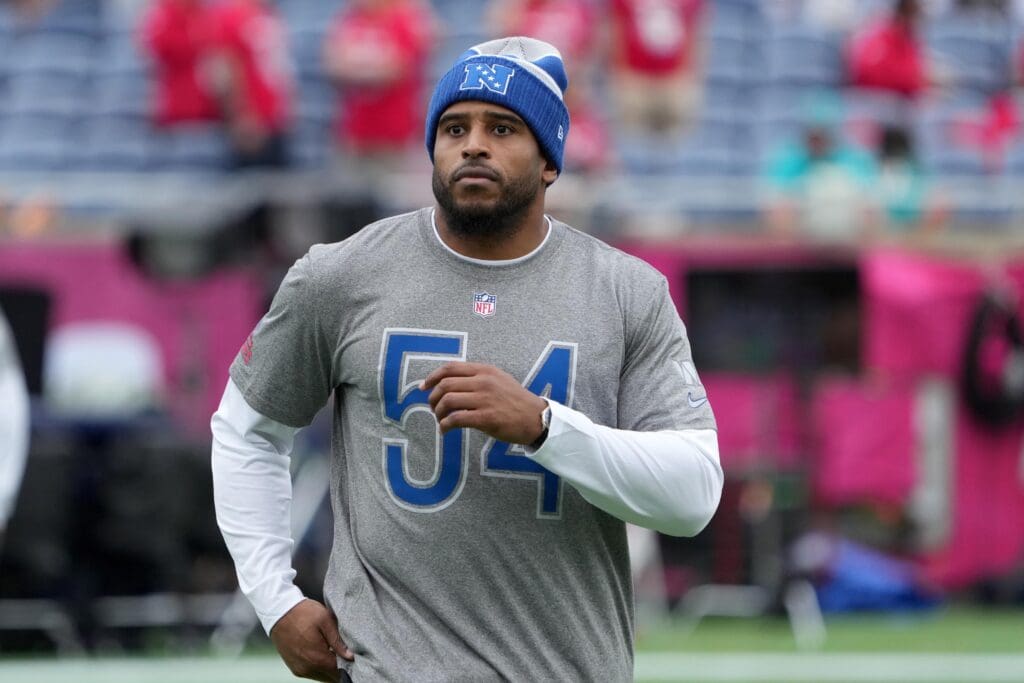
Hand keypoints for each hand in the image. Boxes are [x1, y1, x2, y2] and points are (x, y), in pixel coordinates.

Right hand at [269, 599, 352, 681]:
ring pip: (322, 676)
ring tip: (333, 651)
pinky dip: (319, 666)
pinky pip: (312, 673)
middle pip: (332, 676)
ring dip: (329, 667)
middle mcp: (308, 668)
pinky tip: (322, 653)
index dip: (349, 665)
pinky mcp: (294, 667)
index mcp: (317, 658)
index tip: (353, 656)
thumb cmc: (303, 613)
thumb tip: (350, 656)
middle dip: (340, 667)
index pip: (340, 672)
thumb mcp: (325, 620)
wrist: (278, 611)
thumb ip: (338, 640)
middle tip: (344, 652)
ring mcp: (300, 669)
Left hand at [421, 362, 546, 443]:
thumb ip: (477, 377)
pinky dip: (445, 425)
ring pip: (448, 401)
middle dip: (433, 398)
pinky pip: (456, 419)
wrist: (536, 418)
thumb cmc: (515, 401)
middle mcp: (483, 381)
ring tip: (440, 420)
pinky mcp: (486, 417)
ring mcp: (484, 399)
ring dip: (438, 412)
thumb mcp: (499, 380)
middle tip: (433, 408)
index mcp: (485, 370)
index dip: (432, 377)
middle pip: (445, 384)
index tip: (424, 388)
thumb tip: (450, 383)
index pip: (450, 368)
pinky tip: (445, 430)